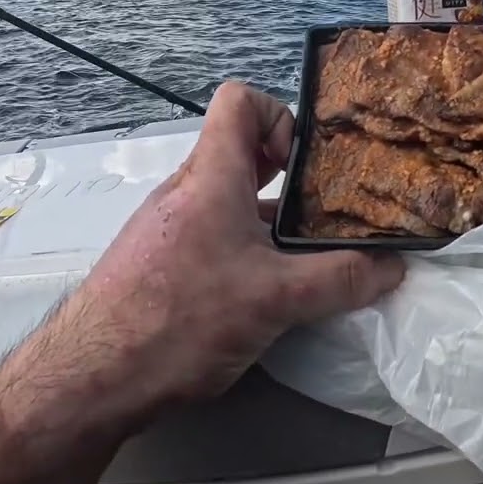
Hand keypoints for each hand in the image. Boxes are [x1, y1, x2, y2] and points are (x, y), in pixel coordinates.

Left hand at [61, 82, 403, 406]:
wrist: (89, 381)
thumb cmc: (178, 320)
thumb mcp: (276, 301)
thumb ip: (341, 279)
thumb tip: (392, 267)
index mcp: (211, 178)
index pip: (241, 102)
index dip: (282, 117)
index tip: (308, 165)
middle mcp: (186, 194)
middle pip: (243, 158)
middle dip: (292, 182)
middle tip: (328, 217)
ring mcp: (168, 231)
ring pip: (230, 205)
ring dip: (270, 225)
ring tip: (307, 263)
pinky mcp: (158, 266)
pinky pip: (212, 240)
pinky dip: (244, 255)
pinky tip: (264, 298)